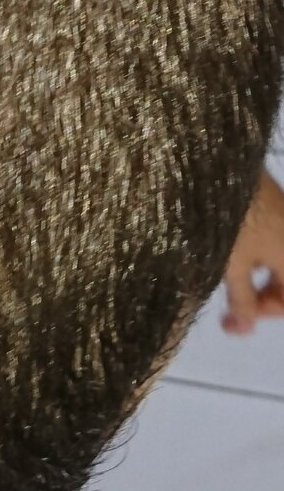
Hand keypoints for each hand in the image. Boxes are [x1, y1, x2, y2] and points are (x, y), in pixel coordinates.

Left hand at [222, 168, 283, 334]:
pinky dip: (246, 253)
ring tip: (219, 279)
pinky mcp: (262, 200)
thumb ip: (241, 299)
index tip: (234, 323)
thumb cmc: (227, 216)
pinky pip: (264, 238)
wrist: (214, 160)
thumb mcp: (230, 263)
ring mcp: (279, 215)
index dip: (267, 313)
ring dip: (249, 276)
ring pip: (272, 258)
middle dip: (256, 298)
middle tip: (224, 309)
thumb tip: (245, 329)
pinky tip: (220, 252)